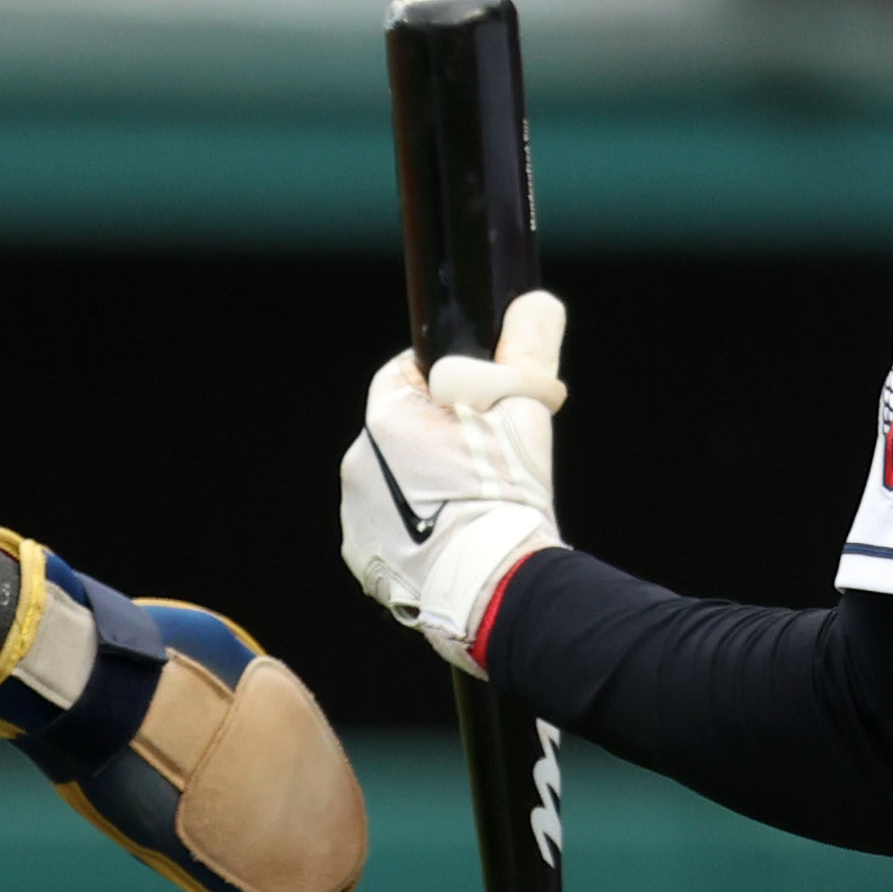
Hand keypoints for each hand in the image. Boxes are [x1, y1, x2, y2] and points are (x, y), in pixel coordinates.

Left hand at [337, 289, 568, 673]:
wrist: (494, 587)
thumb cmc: (506, 498)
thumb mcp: (526, 413)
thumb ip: (528, 350)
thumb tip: (537, 303)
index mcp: (386, 419)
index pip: (404, 376)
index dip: (443, 383)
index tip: (476, 401)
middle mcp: (357, 464)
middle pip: (401, 432)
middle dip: (438, 438)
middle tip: (486, 460)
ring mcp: (355, 516)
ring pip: (393, 482)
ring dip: (424, 486)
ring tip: (472, 507)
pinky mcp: (362, 559)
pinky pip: (387, 527)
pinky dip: (414, 530)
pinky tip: (454, 539)